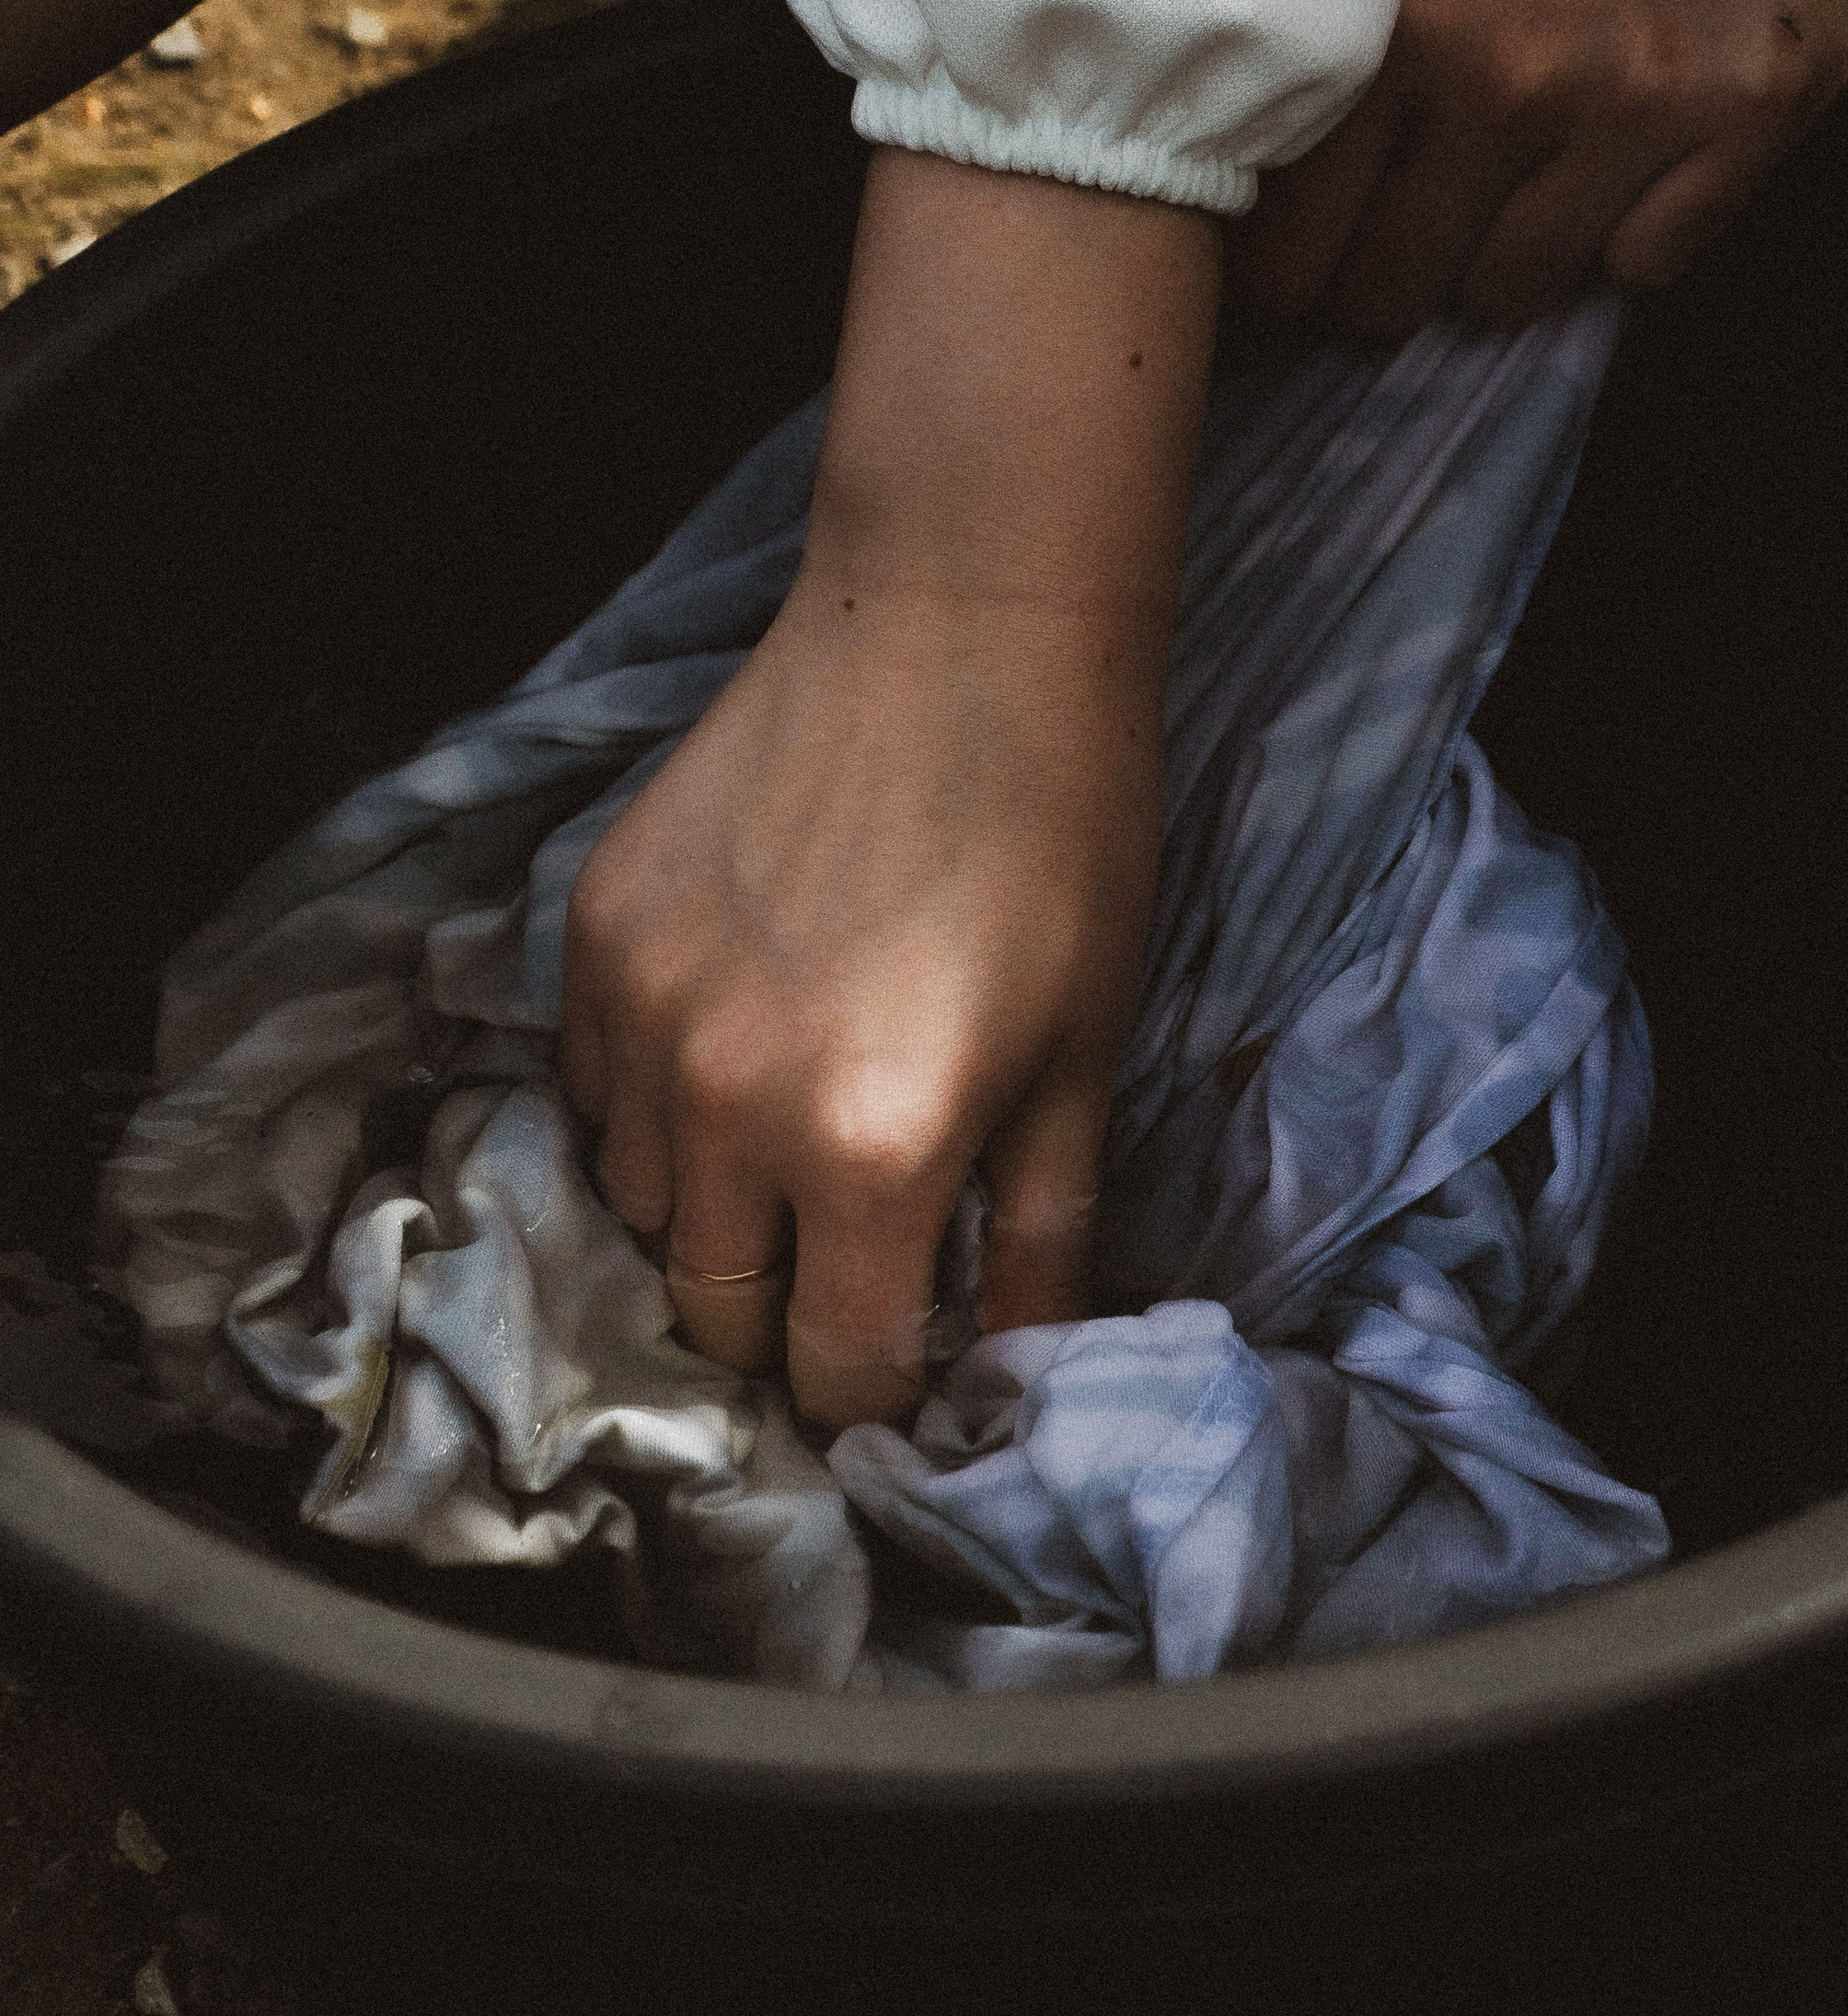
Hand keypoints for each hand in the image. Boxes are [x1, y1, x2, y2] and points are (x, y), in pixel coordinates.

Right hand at [557, 148, 1217, 1426]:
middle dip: (788, 1319)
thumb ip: (1039, 1236)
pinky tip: (735, 1048)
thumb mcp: (1087, 1054)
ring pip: (640, 1208)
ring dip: (713, 1213)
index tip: (911, 1358)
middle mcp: (727, 1106)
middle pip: (716, 1312)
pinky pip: (592, 1092)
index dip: (882, 1390)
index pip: (837, 1370)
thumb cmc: (1063, 836)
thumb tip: (1022, 1372)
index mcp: (871, 1153)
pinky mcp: (593, 935)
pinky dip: (654, 1110)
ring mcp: (640, 1017)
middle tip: (856, 1260)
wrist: (962, 625)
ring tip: (795, 1142)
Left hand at [1231, 0, 1847, 336]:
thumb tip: (1228, 143)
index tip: (1290, 276)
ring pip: (1518, 290)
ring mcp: (1638, 106)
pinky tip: (1618, 161)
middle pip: (1394, 294)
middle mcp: (1509, 81)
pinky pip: (1648, 264)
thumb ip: (1319, 18)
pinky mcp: (1752, 114)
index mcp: (1395, 27)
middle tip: (1388, 256)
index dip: (1282, 279)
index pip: (1289, 250)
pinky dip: (1624, 236)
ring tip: (1502, 195)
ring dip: (1499, 263)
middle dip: (1378, 290)